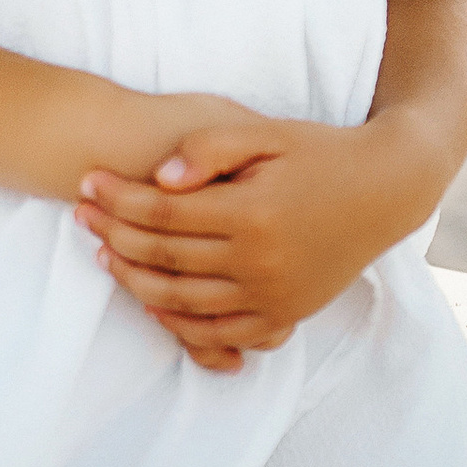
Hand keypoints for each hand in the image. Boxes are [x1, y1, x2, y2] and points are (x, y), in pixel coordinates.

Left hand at [77, 108, 405, 369]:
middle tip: (80, 215)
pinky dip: (181, 325)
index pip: (162, 213)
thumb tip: (160, 177)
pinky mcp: (287, 314)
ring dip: (135, 281)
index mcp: (253, 213)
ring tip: (103, 256)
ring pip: (183, 301)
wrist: (386, 189)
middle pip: (165, 257)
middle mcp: (262, 261)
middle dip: (113, 234)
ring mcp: (275, 294)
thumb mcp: (266, 134)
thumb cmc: (319, 152)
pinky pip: (222, 333)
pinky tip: (152, 303)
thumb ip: (209, 147)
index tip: (86, 181)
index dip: (117, 198)